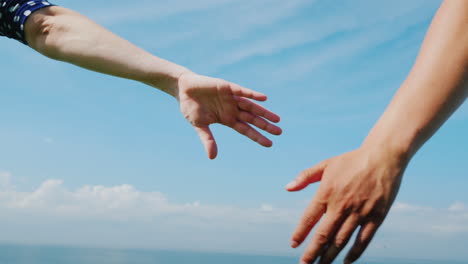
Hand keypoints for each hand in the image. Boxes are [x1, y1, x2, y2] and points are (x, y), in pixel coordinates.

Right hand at [176, 72, 281, 158]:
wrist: (183, 89)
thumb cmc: (191, 107)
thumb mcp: (200, 126)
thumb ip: (208, 140)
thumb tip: (212, 157)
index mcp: (227, 119)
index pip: (246, 129)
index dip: (257, 136)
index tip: (270, 144)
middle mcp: (233, 109)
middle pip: (252, 119)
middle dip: (265, 125)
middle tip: (279, 132)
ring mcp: (231, 98)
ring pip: (251, 106)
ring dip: (263, 112)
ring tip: (277, 119)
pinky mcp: (227, 87)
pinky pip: (242, 91)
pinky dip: (252, 94)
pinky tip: (264, 99)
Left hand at [286, 147, 407, 263]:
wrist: (383, 156)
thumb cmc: (351, 160)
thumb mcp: (326, 164)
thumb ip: (305, 176)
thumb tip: (288, 188)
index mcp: (327, 192)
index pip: (309, 217)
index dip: (300, 233)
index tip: (293, 245)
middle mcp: (342, 204)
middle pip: (323, 234)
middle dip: (312, 252)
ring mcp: (360, 212)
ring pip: (341, 240)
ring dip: (330, 255)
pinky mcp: (376, 216)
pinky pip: (363, 240)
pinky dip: (354, 253)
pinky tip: (346, 261)